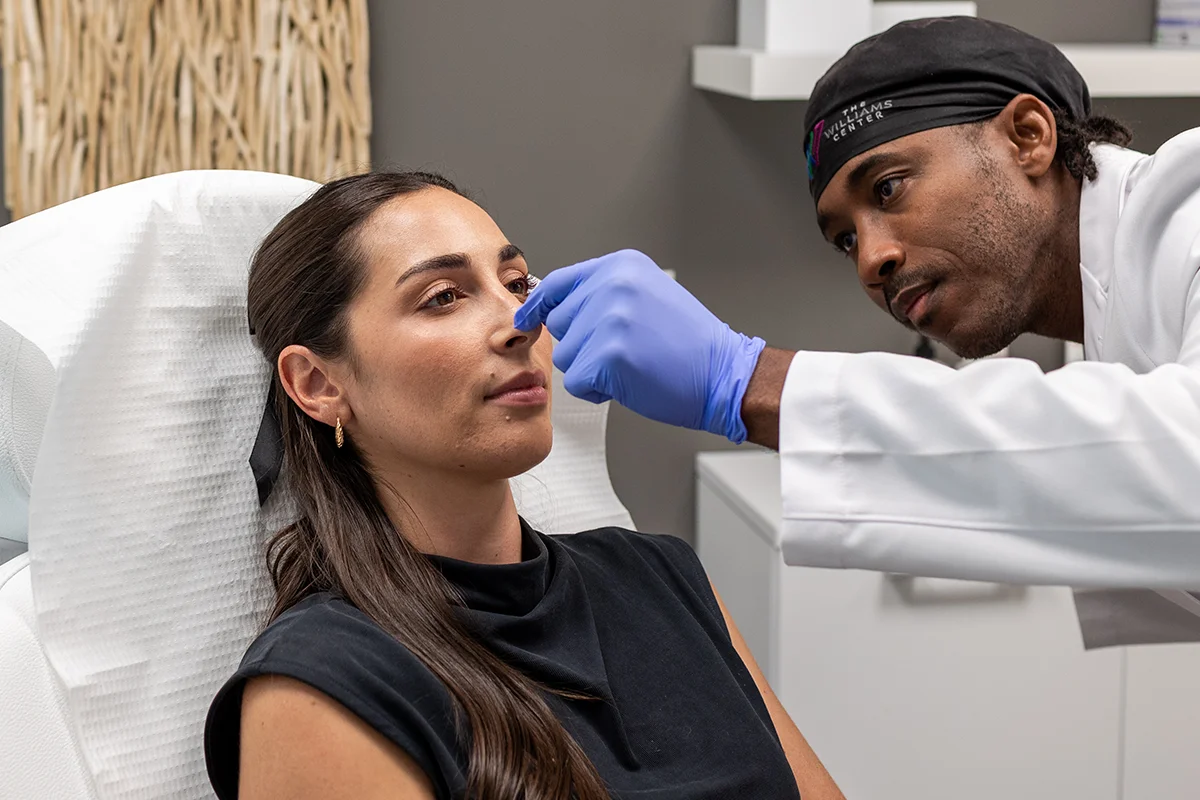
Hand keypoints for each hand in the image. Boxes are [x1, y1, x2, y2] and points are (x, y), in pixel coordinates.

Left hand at [514, 250, 764, 443]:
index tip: (527, 320)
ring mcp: (610, 318)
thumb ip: (603, 294)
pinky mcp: (608, 354)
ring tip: (633, 365)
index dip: (540, 306)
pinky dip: (598, 391)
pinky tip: (630, 382)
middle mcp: (613, 284)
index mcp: (622, 266)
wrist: (724, 373)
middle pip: (559, 322)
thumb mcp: (646, 297)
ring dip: (591, 370)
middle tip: (626, 351)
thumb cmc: (689, 345)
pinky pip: (577, 381)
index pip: (559, 282)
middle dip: (582, 344)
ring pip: (566, 355)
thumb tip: (550, 304)